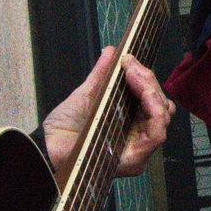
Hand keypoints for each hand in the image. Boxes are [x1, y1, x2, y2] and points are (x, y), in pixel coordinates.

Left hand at [42, 48, 174, 185]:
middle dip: (149, 81)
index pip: (152, 99)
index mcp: (130, 122)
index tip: (129, 59)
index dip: (146, 78)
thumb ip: (102, 75)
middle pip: (161, 106)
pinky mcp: (135, 160)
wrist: (48, 147)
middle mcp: (138, 136)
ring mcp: (138, 149)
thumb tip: (112, 50)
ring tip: (136, 77)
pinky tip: (144, 94)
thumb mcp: (86, 95)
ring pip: (162, 117)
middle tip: (131, 67)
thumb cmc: (63, 128)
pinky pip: (157, 135)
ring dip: (153, 92)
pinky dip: (154, 111)